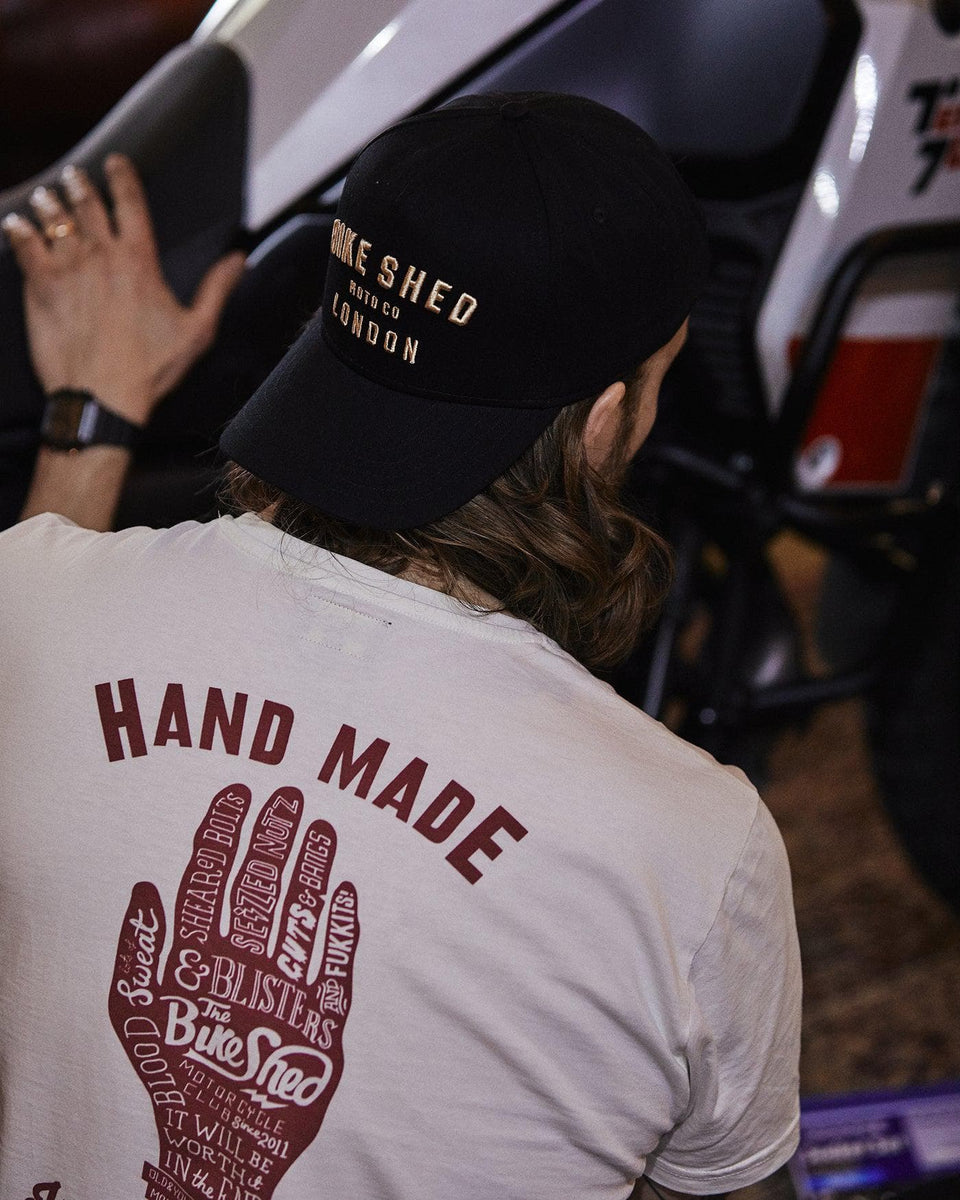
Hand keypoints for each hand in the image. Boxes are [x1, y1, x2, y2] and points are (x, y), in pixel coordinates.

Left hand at [2, 154, 244, 425]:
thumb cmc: (151, 368)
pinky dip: (18, 230)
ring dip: (49, 204)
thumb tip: (238, 261)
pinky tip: (14, 224)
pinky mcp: (39, 288)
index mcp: (139, 261)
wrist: (103, 396)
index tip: (115, 162)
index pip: (130, 202)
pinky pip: (23, 246)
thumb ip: (216, 289)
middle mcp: (101, 255)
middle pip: (86, 204)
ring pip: (53, 220)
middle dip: (79, 185)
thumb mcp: (197, 330)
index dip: (122, 177)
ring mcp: (66, 268)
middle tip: (74, 176)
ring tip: (45, 196)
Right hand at [109, 784, 359, 1199]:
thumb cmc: (177, 1074)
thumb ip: (136, 952)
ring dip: (311, 867)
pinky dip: (343, 926)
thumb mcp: (133, 1018)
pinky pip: (338, 964)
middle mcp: (243, 972)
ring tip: (322, 826)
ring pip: (301, 916)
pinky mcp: (324, 1022)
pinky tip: (350, 889)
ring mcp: (287, 995)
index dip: (223, 833)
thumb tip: (146, 888)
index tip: (238, 792)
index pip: (210, 883)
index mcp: (196, 965)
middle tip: (290, 793)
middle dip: (273, 835)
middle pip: (259, 888)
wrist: (222, 1147)